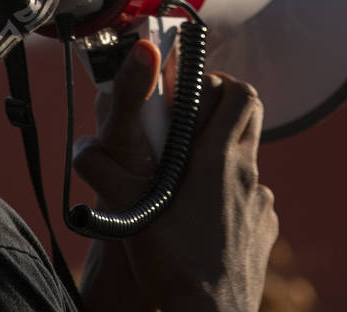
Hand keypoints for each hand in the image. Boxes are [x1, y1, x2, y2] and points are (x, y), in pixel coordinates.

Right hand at [75, 39, 278, 311]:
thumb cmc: (172, 263)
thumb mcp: (129, 212)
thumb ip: (102, 170)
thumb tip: (81, 147)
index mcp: (218, 158)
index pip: (239, 93)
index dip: (217, 83)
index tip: (190, 93)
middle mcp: (247, 173)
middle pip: (251, 113)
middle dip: (224, 106)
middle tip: (193, 119)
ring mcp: (261, 201)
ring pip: (249, 156)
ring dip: (224, 153)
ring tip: (190, 176)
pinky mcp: (265, 227)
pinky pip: (252, 196)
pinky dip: (232, 194)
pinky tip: (205, 218)